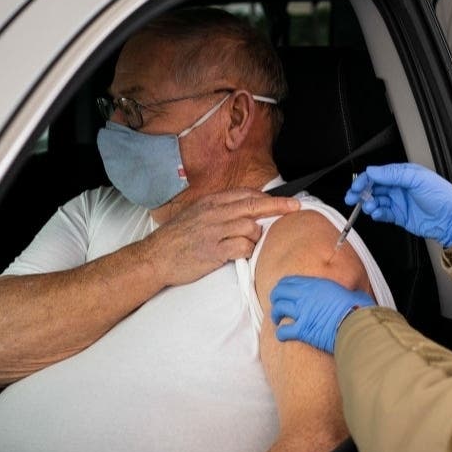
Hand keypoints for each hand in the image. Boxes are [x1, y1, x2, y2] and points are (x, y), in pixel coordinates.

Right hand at [142, 189, 299, 285]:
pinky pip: (242, 247)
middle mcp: (214, 213)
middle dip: (278, 206)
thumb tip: (247, 210)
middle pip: (253, 205)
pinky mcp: (214, 251)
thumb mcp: (197, 215)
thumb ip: (221, 210)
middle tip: (296, 208)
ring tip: (247, 244)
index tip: (286, 201)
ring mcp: (214, 232)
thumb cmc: (177, 238)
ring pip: (250, 227)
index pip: (246, 194)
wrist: (155, 257)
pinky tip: (240, 254)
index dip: (269, 197)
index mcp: (211, 203)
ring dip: (256, 237)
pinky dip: (247, 251)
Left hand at [270, 276, 374, 353]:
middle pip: (279, 293)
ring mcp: (303, 312)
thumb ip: (347, 292)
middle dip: (275, 299)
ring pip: (278, 309)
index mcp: (316, 285)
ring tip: (277, 320)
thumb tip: (356, 295)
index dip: (282, 287)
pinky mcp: (303, 329)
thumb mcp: (353, 293)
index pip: (289, 281)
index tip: (282, 293)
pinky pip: (284, 330)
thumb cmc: (359, 309)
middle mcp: (306, 296)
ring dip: (275, 315)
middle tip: (277, 306)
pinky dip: (280, 333)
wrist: (357, 324)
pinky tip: (282, 335)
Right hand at [345, 163, 451, 246]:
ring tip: (370, 207)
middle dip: (361, 192)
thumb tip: (373, 170)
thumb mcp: (417, 179)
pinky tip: (377, 213)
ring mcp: (399, 202)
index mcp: (403, 175)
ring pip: (376, 201)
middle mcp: (399, 187)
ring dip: (369, 204)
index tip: (356, 186)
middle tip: (351, 198)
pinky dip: (377, 214)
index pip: (378, 174)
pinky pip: (383, 214)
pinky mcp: (400, 216)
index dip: (365, 179)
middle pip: (374, 188)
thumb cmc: (441, 196)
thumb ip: (393, 174)